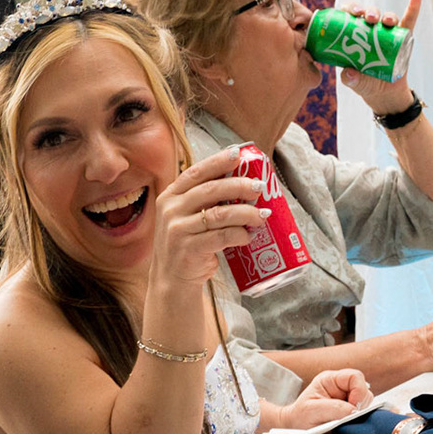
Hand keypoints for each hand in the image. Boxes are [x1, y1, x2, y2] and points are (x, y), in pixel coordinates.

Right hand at [148, 146, 268, 299]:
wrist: (171, 279)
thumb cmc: (187, 244)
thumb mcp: (186, 217)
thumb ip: (204, 200)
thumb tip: (243, 182)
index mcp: (170, 196)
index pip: (196, 173)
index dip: (217, 162)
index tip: (238, 154)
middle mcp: (171, 210)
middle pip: (211, 190)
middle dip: (239, 186)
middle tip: (259, 187)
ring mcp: (178, 230)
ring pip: (220, 214)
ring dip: (246, 213)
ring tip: (262, 216)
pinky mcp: (189, 249)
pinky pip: (222, 236)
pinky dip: (240, 234)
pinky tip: (249, 235)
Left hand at [268, 368, 371, 430]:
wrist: (295, 428)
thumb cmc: (300, 416)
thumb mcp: (311, 411)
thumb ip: (333, 408)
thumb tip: (354, 411)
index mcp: (330, 380)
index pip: (354, 377)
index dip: (358, 391)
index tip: (353, 407)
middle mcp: (341, 387)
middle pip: (364, 389)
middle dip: (360, 404)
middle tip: (348, 417)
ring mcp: (347, 398)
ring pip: (366, 401)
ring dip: (359, 413)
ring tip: (343, 421)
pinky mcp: (350, 410)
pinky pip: (363, 412)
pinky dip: (359, 418)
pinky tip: (346, 423)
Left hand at [338, 0, 420, 115]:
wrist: (384, 94)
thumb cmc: (365, 83)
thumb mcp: (355, 83)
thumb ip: (350, 79)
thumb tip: (348, 74)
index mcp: (354, 35)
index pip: (349, 16)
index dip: (350, 9)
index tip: (350, 12)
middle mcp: (370, 30)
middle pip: (368, 14)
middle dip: (368, 11)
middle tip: (367, 18)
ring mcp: (388, 33)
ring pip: (387, 18)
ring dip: (386, 16)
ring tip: (385, 21)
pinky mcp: (403, 39)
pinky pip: (409, 21)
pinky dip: (413, 8)